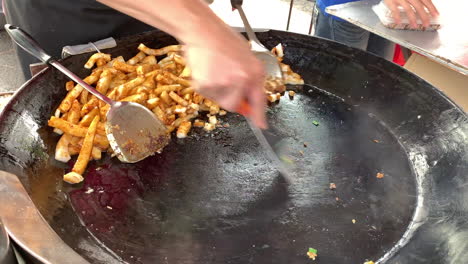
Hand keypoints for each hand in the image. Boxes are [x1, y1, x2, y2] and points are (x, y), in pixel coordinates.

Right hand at [97, 0, 266, 127]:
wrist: (203, 30)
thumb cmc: (223, 40)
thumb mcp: (246, 58)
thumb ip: (250, 80)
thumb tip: (248, 101)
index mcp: (254, 73)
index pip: (259, 100)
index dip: (259, 116)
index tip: (261, 125)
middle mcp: (240, 80)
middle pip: (234, 105)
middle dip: (229, 98)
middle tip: (224, 82)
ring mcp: (222, 84)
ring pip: (219, 101)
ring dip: (216, 91)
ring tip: (215, 70)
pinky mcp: (205, 86)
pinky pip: (205, 94)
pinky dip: (205, 85)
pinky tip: (206, 70)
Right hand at [384, 0, 438, 27]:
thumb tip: (425, 5)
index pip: (426, 0)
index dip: (431, 7)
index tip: (436, 15)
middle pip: (419, 5)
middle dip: (424, 15)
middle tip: (427, 23)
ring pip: (408, 8)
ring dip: (412, 18)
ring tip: (415, 26)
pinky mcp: (391, 1)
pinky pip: (394, 10)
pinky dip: (396, 16)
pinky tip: (399, 22)